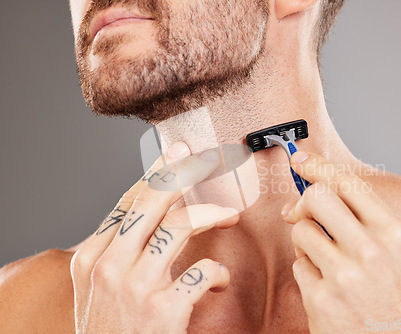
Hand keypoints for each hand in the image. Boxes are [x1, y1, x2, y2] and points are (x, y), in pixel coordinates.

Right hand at [70, 142, 238, 332]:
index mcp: (92, 257)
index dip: (157, 173)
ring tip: (230, 217)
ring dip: (211, 216)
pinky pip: (202, 273)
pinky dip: (217, 275)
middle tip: (206, 161)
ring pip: (179, 226)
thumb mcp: (99, 289)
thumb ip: (119, 253)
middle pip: (151, 201)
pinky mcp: (164, 310)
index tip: (177, 154)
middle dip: (183, 174)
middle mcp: (109, 265)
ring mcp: (135, 287)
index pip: (128, 202)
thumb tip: (152, 219)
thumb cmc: (110, 331)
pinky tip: (218, 283)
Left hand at [281, 152, 400, 333]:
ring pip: (301, 230)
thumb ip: (364, 219)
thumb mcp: (397, 254)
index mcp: (394, 233)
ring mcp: (344, 276)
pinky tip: (326, 286)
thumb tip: (317, 189)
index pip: (349, 183)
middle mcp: (371, 251)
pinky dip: (307, 272)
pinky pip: (298, 266)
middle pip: (317, 196)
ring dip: (306, 242)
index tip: (300, 160)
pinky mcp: (321, 299)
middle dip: (304, 201)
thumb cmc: (397, 302)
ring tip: (325, 260)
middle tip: (302, 213)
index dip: (319, 165)